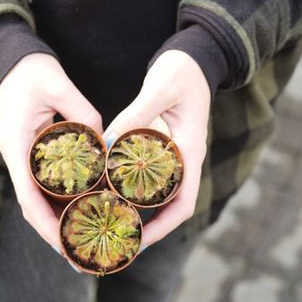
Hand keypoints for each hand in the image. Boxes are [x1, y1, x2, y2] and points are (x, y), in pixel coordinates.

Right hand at [0, 53, 101, 249]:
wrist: (13, 60)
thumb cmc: (32, 71)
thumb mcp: (59, 85)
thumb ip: (83, 113)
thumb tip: (107, 141)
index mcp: (17, 146)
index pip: (27, 196)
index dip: (45, 223)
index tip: (63, 244)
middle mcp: (17, 157)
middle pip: (32, 207)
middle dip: (53, 234)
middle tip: (79, 258)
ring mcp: (23, 158)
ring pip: (37, 200)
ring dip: (56, 223)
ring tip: (80, 244)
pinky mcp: (32, 155)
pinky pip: (44, 186)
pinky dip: (60, 203)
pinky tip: (80, 211)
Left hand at [104, 50, 210, 246]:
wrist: (193, 59)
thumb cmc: (181, 72)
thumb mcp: (159, 89)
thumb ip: (136, 113)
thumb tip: (109, 141)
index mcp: (191, 151)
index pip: (183, 203)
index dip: (162, 227)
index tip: (140, 242)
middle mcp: (185, 160)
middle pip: (170, 208)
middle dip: (147, 229)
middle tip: (116, 242)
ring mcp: (174, 156)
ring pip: (159, 196)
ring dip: (139, 213)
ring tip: (109, 225)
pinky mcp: (163, 149)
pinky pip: (149, 178)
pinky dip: (133, 190)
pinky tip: (109, 193)